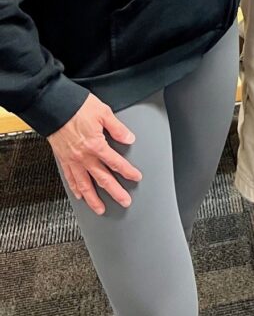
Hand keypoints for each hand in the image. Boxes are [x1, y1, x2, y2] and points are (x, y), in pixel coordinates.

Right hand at [47, 94, 141, 214]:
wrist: (55, 107)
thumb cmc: (78, 107)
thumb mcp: (103, 113)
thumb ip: (117, 128)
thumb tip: (129, 138)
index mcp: (96, 145)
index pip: (116, 163)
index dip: (128, 171)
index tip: (136, 177)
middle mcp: (84, 157)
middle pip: (102, 178)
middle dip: (115, 191)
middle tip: (124, 202)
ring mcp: (72, 160)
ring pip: (84, 185)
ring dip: (93, 199)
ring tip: (100, 209)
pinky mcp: (63, 159)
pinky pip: (70, 178)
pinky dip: (76, 188)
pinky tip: (80, 195)